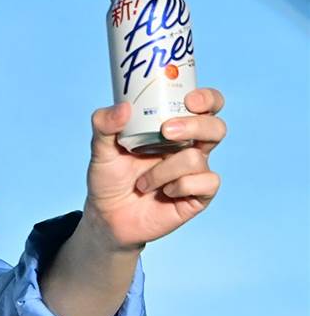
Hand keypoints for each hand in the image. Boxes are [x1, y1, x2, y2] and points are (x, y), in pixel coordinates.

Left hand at [83, 88, 226, 252]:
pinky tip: (164, 193)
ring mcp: (195, 172)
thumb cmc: (109, 179)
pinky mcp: (199, 196)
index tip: (190, 100)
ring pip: (197, 157)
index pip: (203, 106)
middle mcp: (188, 147)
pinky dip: (180, 185)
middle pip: (216, 127)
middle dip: (195, 125)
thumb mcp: (100, 149)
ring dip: (164, 170)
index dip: (207, 99)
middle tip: (166, 131)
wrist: (107, 217)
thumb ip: (104, 125)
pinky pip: (207, 182)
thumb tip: (124, 108)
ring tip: (143, 183)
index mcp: (171, 129)